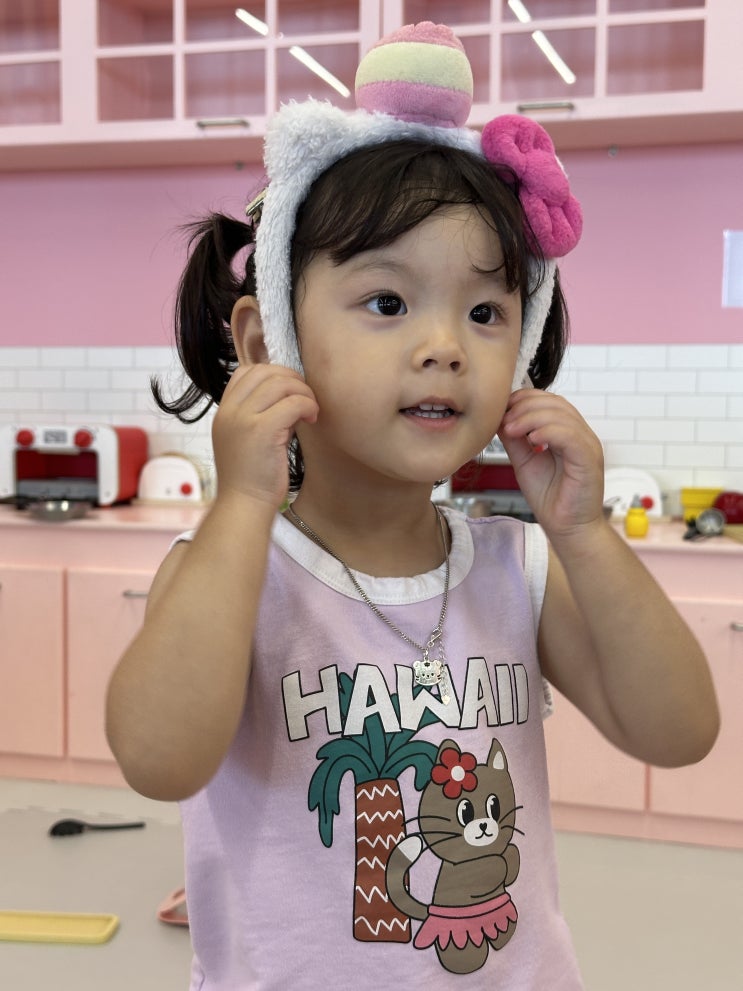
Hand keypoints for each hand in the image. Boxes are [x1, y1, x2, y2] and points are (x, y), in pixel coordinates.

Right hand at [211, 364, 318, 509]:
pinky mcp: (261, 430)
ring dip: (303, 392)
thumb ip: (261, 414)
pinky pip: (293, 403)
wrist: (244, 505)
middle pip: (264, 372)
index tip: (289, 393)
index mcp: (224, 412)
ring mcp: (243, 419)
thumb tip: (290, 397)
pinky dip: (308, 406)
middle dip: (292, 379)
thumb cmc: (252, 477)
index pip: (246, 371)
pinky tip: (312, 420)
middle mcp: (229, 411)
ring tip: (310, 412)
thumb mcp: (247, 439)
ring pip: (280, 383)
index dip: (272, 374)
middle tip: (305, 400)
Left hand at [497, 387, 603, 537]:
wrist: (567, 529)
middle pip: (556, 403)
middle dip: (525, 407)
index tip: (503, 410)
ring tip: (511, 430)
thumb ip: (516, 440)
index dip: (525, 399)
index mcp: (568, 433)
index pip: (550, 402)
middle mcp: (581, 435)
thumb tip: (500, 418)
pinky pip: (571, 436)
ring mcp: (588, 446)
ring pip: (562, 415)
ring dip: (531, 418)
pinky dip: (549, 432)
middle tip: (504, 421)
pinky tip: (531, 439)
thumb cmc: (551, 499)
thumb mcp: (525, 462)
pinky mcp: (589, 460)